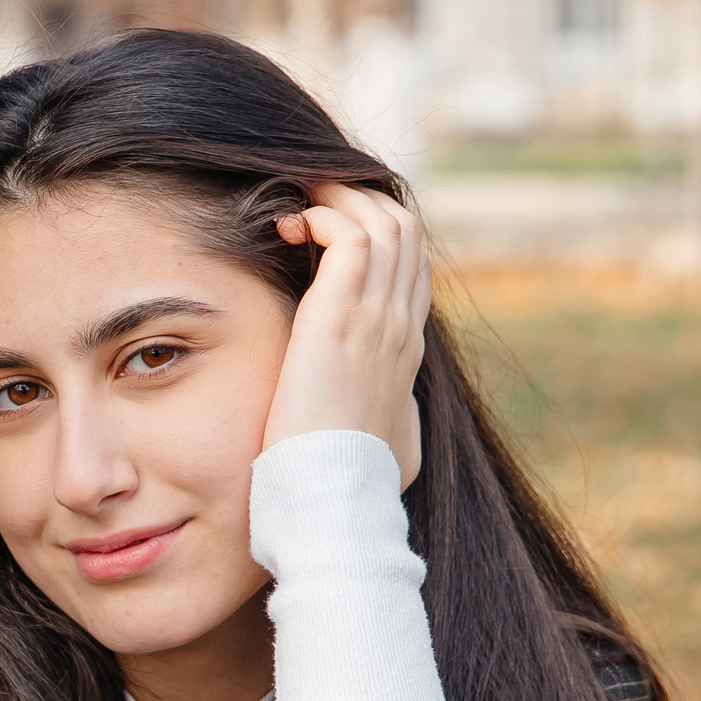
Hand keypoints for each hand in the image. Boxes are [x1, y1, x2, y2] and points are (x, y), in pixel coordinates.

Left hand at [262, 183, 428, 489]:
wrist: (337, 503)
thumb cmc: (346, 486)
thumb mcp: (385, 447)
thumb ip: (389, 419)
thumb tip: (395, 421)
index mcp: (404, 352)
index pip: (411, 267)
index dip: (375, 233)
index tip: (328, 230)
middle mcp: (399, 328)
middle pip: (404, 230)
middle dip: (358, 199)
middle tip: (309, 201)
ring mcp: (377, 320)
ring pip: (385, 221)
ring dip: (338, 198)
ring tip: (297, 203)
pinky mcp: (341, 321)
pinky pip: (350, 237)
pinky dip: (323, 217)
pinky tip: (289, 228)